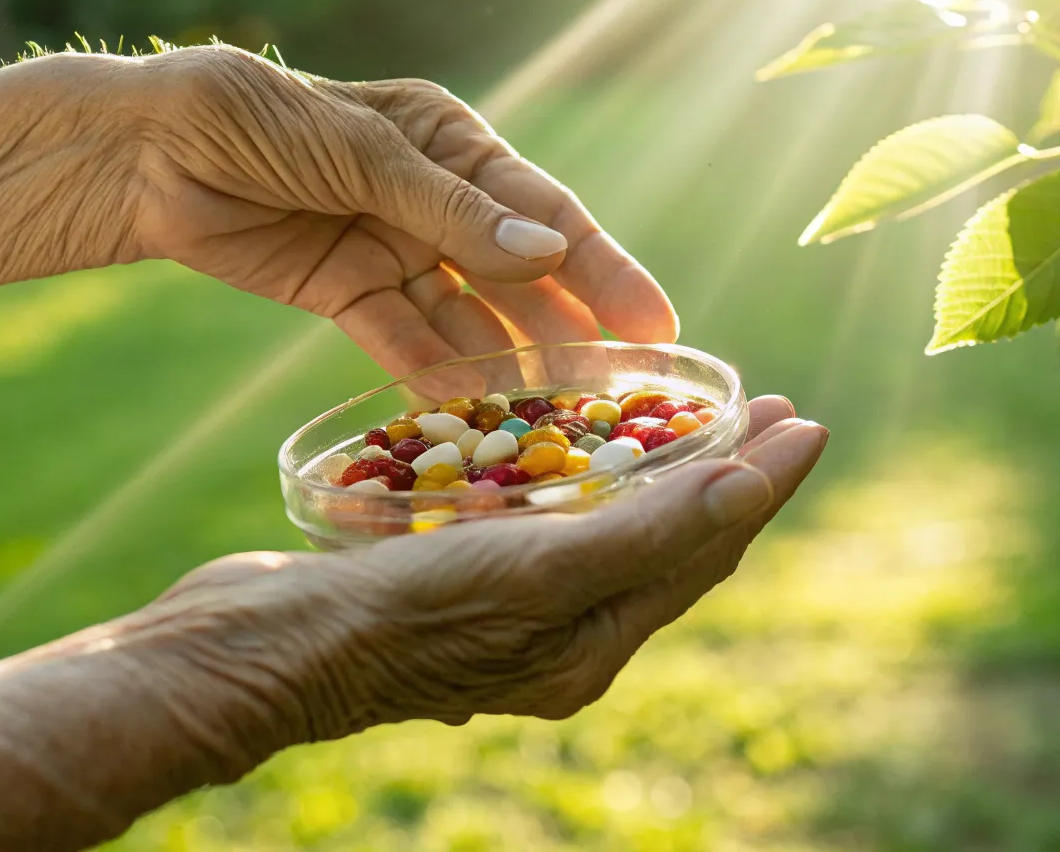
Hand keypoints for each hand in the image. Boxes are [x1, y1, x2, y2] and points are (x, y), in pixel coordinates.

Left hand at [128, 46, 675, 380]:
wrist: (143, 148)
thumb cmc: (255, 116)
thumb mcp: (362, 155)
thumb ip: (455, 214)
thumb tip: (552, 257)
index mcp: (453, 141)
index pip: (546, 213)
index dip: (605, 270)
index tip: (657, 327)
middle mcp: (435, 199)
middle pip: (519, 275)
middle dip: (571, 330)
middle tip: (623, 393)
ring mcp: (392, 249)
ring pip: (467, 317)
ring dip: (507, 363)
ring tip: (554, 418)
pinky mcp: (345, 291)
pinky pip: (401, 340)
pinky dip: (431, 373)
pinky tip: (469, 411)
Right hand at [146, 395, 824, 743]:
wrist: (256, 649)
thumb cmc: (400, 614)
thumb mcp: (538, 570)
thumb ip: (648, 537)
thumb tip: (753, 493)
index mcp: (592, 646)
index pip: (706, 553)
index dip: (760, 485)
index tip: (804, 420)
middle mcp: (560, 638)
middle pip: (668, 547)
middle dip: (723, 477)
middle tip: (767, 409)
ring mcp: (505, 614)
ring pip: (607, 536)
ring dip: (654, 475)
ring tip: (685, 418)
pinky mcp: (454, 583)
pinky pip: (543, 525)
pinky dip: (576, 481)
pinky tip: (567, 444)